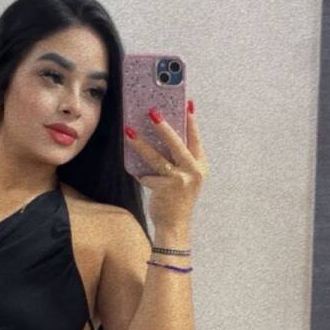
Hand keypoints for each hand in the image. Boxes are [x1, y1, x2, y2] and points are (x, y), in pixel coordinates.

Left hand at [125, 104, 208, 234]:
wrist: (175, 226)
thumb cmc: (177, 199)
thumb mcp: (185, 178)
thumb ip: (179, 160)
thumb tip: (161, 134)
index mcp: (201, 166)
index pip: (196, 138)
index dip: (192, 121)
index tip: (187, 103)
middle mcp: (194, 172)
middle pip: (177, 143)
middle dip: (164, 126)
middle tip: (152, 111)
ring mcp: (180, 180)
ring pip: (157, 158)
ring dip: (141, 144)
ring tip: (128, 131)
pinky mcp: (165, 189)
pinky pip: (147, 175)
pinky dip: (139, 172)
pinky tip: (132, 168)